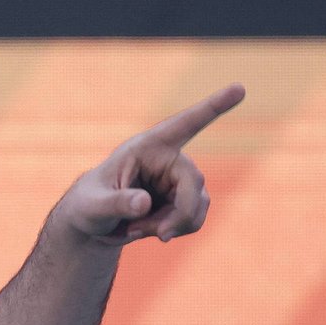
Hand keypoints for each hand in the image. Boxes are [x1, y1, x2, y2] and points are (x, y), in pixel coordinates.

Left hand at [54, 83, 244, 245]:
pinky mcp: (181, 201)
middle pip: (194, 182)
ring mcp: (176, 181)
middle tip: (161, 236)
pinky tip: (153, 232)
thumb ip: (117, 203)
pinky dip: (177, 230)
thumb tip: (144, 203)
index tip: (239, 88)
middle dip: (182, 213)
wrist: (92, 226)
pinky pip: (194, 218)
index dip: (213, 107)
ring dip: (176, 225)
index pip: (184, 124)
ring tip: (142, 231)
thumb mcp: (93, 206)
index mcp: (147, 148)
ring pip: (198, 204)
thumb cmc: (86, 206)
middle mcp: (167, 159)